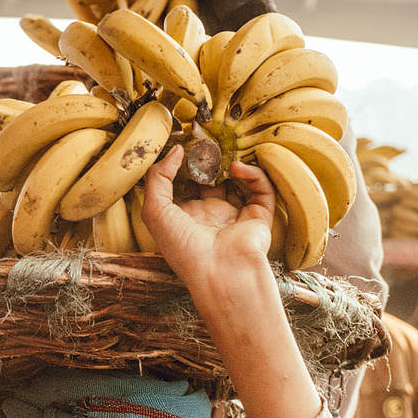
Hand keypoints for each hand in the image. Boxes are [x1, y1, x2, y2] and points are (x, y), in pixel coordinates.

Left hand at [141, 146, 275, 295]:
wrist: (219, 274)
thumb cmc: (184, 249)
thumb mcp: (155, 211)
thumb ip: (158, 178)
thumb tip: (175, 151)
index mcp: (187, 217)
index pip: (186, 184)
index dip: (185, 165)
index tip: (185, 145)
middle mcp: (212, 216)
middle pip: (213, 180)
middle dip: (210, 161)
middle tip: (206, 144)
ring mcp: (236, 216)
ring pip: (238, 182)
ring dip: (232, 165)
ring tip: (223, 153)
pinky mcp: (259, 217)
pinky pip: (261, 190)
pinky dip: (253, 175)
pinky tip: (238, 168)